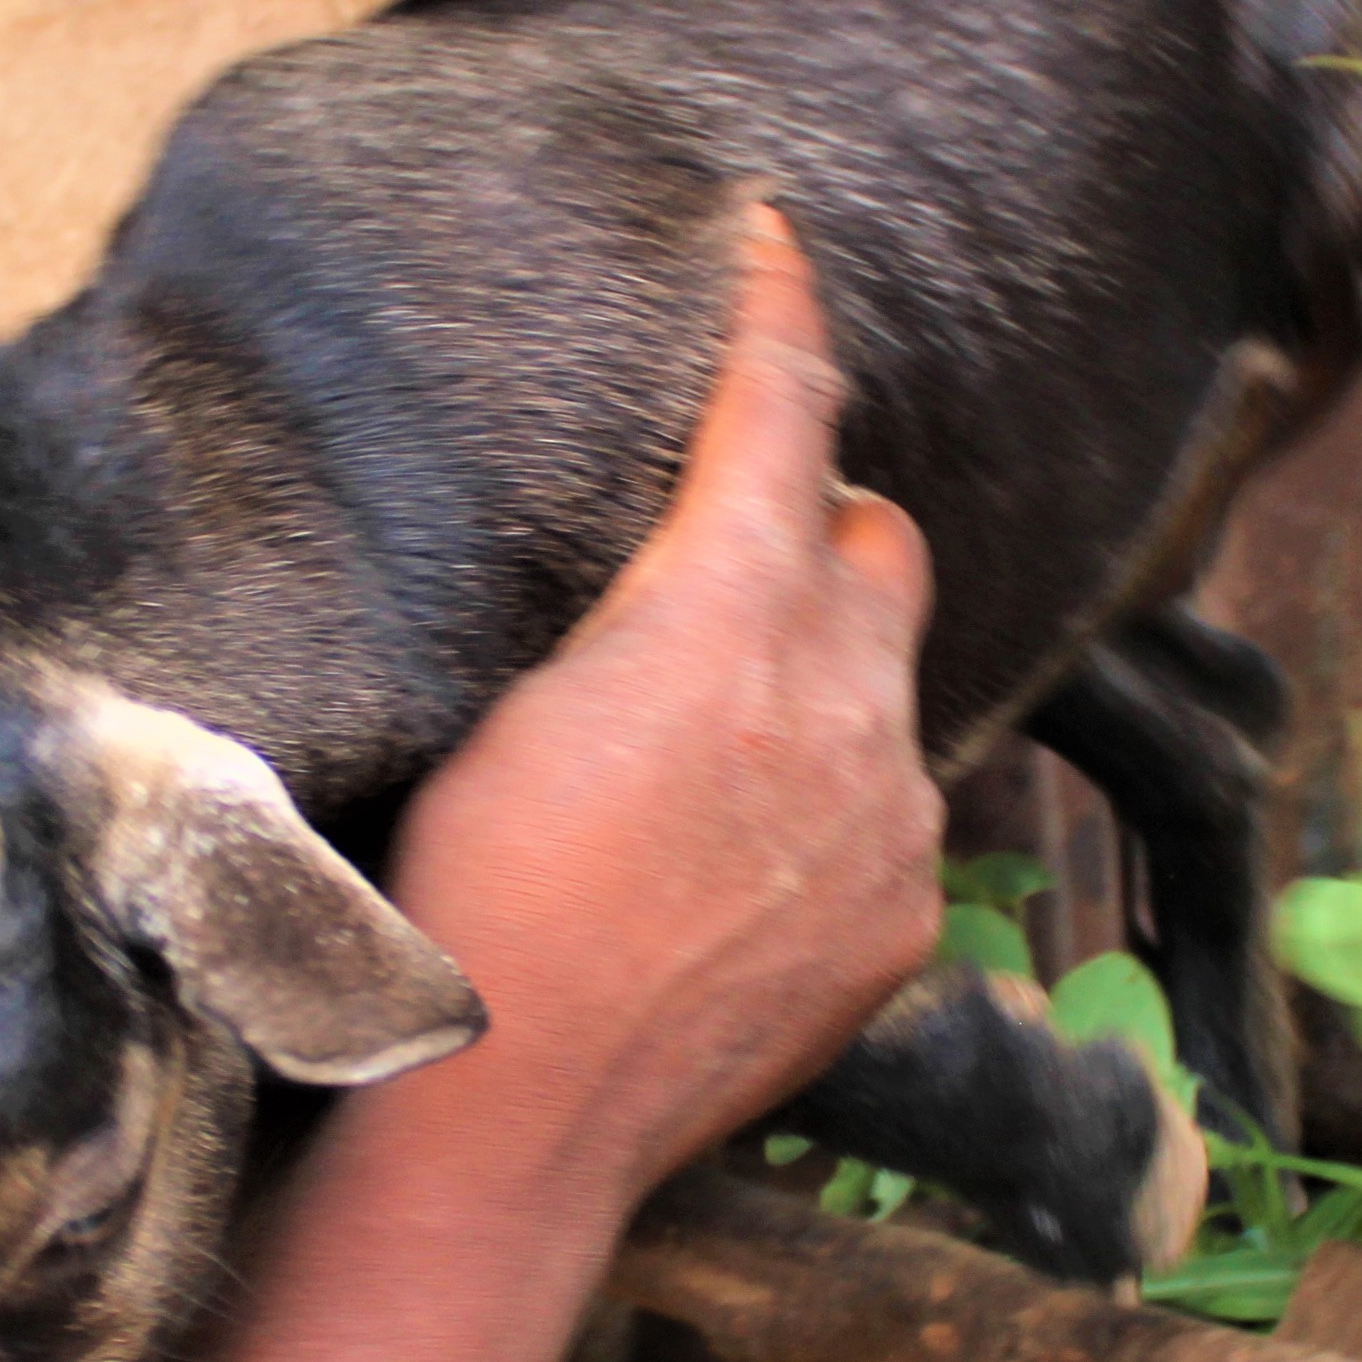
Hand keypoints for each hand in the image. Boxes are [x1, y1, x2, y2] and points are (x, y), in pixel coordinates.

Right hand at [385, 204, 944, 1198]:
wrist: (508, 1120)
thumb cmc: (459, 904)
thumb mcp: (502, 702)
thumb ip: (625, 611)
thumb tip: (667, 571)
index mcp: (724, 613)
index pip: (783, 408)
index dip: (780, 308)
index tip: (773, 241)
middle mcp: (842, 698)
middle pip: (876, 538)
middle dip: (817, 527)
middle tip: (733, 558)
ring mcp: (891, 817)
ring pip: (890, 689)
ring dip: (819, 688)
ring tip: (706, 757)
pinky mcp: (903, 918)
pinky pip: (890, 817)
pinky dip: (829, 813)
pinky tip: (729, 872)